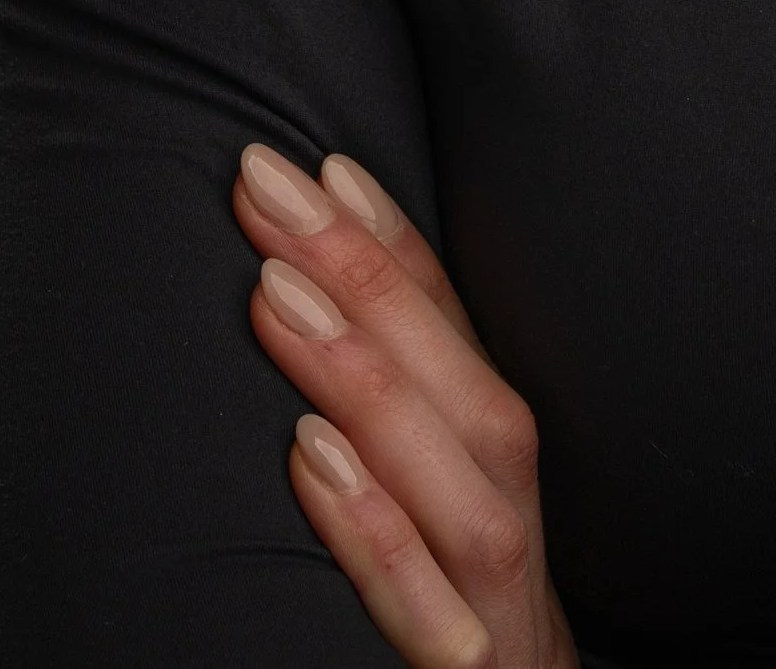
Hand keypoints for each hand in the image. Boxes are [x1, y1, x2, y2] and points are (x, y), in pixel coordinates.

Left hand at [234, 139, 576, 668]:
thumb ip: (403, 408)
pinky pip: (424, 603)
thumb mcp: (440, 504)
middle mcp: (508, 509)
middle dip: (363, 271)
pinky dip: (374, 529)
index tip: (317, 161)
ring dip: (366, 374)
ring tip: (277, 293)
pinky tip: (312, 458)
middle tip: (268, 187)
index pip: (453, 327)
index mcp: (495, 457)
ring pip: (451, 470)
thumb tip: (311, 287)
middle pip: (453, 376)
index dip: (391, 239)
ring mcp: (495, 597)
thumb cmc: (459, 613)